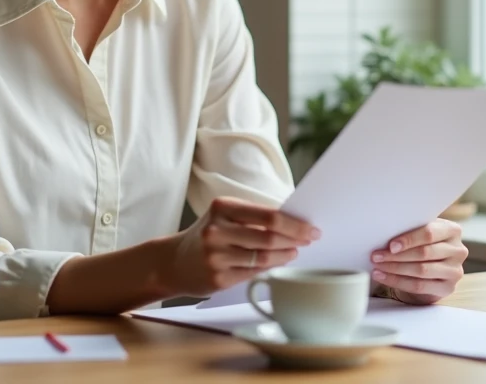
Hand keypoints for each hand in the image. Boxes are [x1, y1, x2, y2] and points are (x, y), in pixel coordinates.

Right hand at [164, 197, 319, 296]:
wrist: (174, 262)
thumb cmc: (209, 235)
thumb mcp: (224, 216)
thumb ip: (253, 216)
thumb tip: (294, 221)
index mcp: (222, 208)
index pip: (268, 216)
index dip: (294, 223)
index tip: (310, 227)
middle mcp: (216, 231)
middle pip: (269, 237)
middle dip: (295, 239)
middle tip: (309, 239)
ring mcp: (216, 257)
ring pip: (264, 258)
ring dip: (285, 255)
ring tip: (295, 251)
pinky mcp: (218, 279)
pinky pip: (253, 273)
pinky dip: (270, 268)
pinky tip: (277, 263)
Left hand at [369, 219, 466, 304]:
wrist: (432, 269)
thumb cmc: (423, 244)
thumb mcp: (422, 233)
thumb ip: (411, 229)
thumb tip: (385, 229)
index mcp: (453, 230)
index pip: (429, 234)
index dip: (409, 240)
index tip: (391, 245)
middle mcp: (458, 250)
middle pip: (424, 253)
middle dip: (397, 256)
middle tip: (376, 256)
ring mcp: (455, 271)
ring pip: (421, 270)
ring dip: (395, 269)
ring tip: (377, 266)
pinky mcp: (448, 288)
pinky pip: (419, 286)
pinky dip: (397, 281)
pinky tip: (383, 277)